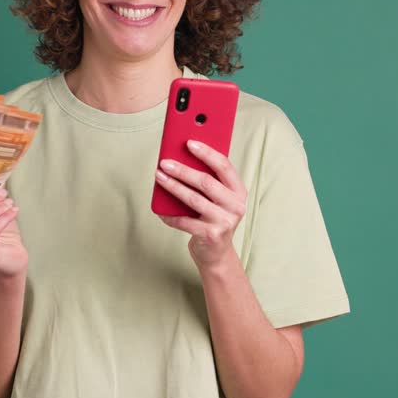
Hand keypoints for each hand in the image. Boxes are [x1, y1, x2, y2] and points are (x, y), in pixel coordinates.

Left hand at [154, 139, 247, 270]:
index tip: (189, 143)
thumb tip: (180, 158)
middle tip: (165, 162)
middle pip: (206, 182)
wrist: (217, 254)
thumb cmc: (213, 219)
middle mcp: (236, 205)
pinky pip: (185, 221)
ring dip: (173, 187)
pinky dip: (170, 215)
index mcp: (238, 191)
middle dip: (183, 170)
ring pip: (194, 199)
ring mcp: (225, 221)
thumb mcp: (217, 199)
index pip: (224, 166)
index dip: (207, 153)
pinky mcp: (211, 235)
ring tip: (159, 177)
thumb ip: (207, 181)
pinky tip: (160, 210)